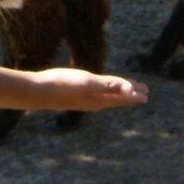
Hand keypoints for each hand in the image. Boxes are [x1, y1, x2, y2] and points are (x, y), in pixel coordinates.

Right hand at [33, 68, 147, 111]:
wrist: (38, 92)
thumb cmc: (62, 84)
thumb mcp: (88, 81)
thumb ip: (109, 84)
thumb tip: (129, 89)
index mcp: (99, 98)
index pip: (122, 96)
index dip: (134, 93)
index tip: (146, 93)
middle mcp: (93, 102)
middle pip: (116, 99)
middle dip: (129, 95)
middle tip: (142, 93)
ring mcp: (83, 100)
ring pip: (106, 99)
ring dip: (117, 95)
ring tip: (124, 92)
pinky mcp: (74, 97)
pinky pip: (95, 97)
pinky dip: (103, 94)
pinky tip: (97, 92)